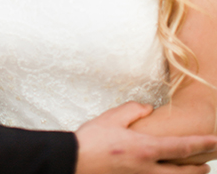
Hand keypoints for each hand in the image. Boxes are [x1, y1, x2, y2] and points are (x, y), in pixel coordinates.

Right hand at [76, 102, 216, 173]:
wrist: (74, 162)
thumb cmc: (92, 139)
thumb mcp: (113, 117)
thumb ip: (134, 110)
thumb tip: (149, 110)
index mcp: (145, 149)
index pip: (181, 147)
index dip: (201, 144)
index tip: (215, 139)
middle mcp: (148, 169)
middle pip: (183, 172)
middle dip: (199, 168)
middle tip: (209, 162)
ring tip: (196, 171)